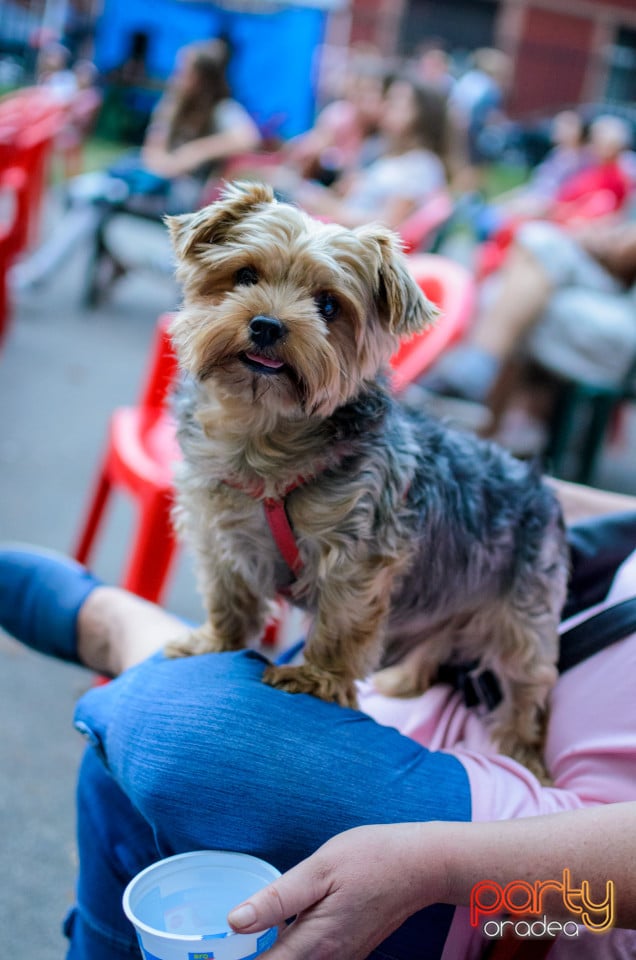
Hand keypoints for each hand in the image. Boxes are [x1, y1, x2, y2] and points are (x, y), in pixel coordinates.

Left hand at [227, 823, 446, 959]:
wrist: (421, 865)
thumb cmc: (371, 858)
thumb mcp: (320, 868)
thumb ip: (277, 899)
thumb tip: (234, 922)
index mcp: (314, 942)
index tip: (218, 953)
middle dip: (253, 958)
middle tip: (229, 944)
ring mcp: (342, 959)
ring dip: (273, 955)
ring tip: (249, 937)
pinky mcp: (350, 951)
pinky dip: (291, 951)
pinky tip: (282, 930)